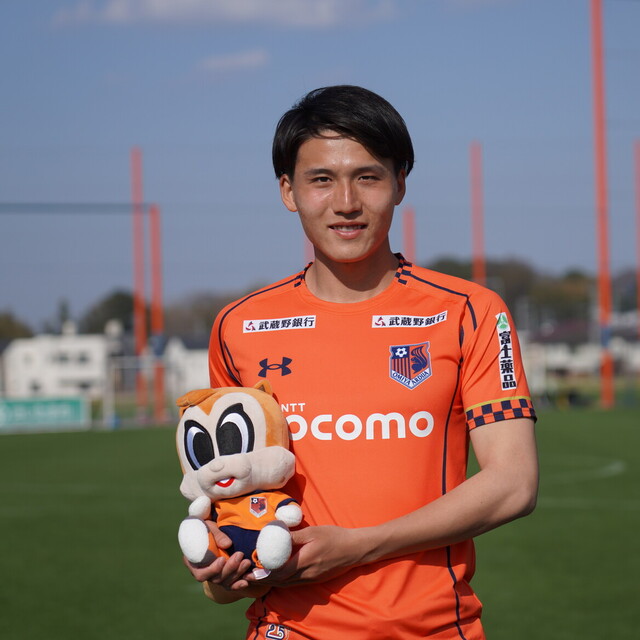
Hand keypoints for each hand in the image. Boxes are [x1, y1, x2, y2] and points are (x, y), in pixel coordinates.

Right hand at [183, 520, 251, 589]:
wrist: (212, 532)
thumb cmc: (207, 529)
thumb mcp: (209, 528)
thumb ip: (217, 535)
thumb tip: (227, 544)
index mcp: (194, 563)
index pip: (201, 574)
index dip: (212, 570)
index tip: (222, 559)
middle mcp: (204, 573)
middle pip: (216, 579)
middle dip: (229, 569)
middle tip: (239, 555)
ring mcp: (215, 576)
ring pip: (225, 582)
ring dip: (237, 573)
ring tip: (247, 562)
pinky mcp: (225, 576)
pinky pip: (232, 584)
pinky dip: (240, 582)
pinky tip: (248, 580)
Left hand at [246, 525, 365, 587]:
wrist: (354, 549)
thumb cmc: (334, 537)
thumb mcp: (312, 532)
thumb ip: (293, 535)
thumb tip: (275, 532)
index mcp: (304, 561)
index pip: (279, 571)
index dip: (264, 572)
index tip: (252, 567)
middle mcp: (306, 574)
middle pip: (280, 581)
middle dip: (265, 579)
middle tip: (252, 573)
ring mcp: (311, 579)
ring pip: (287, 584)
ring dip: (274, 581)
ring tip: (261, 575)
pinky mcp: (315, 580)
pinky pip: (295, 583)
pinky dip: (284, 580)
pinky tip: (280, 574)